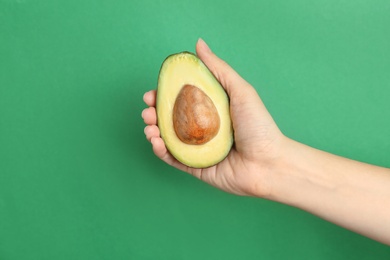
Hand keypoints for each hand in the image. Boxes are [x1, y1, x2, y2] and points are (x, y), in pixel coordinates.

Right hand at [142, 39, 285, 196]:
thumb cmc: (258, 126)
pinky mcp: (196, 167)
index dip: (163, 95)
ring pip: (168, 139)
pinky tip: (156, 143)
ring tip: (149, 127)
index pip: (180, 100)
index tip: (152, 92)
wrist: (268, 163)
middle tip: (147, 111)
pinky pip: (173, 160)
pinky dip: (161, 152)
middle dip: (154, 114)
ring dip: (153, 131)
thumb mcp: (240, 90)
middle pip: (170, 119)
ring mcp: (197, 149)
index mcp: (210, 110)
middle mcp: (201, 128)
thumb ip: (218, 68)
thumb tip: (199, 44)